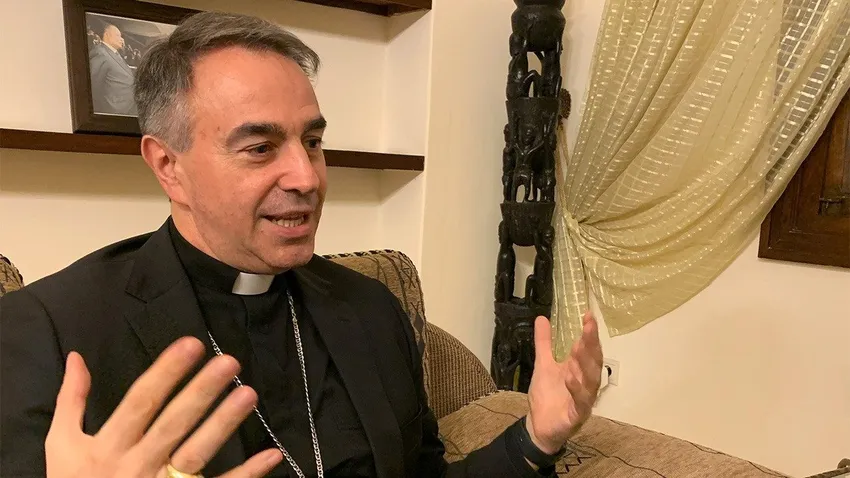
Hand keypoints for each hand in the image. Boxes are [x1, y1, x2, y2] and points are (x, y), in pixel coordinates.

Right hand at [45, 337, 282, 477]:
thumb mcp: (63, 447)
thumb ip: (71, 401)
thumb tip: (78, 357)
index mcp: (109, 446)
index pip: (141, 402)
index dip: (166, 373)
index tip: (191, 344)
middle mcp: (137, 465)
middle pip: (173, 424)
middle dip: (201, 392)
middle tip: (230, 362)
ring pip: (197, 454)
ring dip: (223, 425)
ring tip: (248, 394)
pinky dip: (246, 474)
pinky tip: (272, 455)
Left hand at [525, 311, 602, 453]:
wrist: (538, 426)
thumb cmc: (546, 395)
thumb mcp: (543, 365)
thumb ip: (544, 343)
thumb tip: (542, 318)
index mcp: (579, 370)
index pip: (588, 349)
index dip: (590, 333)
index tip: (588, 315)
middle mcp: (586, 383)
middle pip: (594, 362)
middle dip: (591, 344)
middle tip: (588, 326)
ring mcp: (584, 399)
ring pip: (591, 381)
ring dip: (585, 364)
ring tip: (578, 347)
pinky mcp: (577, 415)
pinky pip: (581, 402)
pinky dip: (577, 389)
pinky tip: (570, 377)